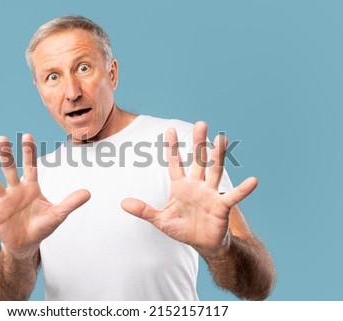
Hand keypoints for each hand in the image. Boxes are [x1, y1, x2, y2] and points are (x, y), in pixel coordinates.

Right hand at [0, 134, 90, 258]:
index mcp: (31, 187)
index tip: (27, 135)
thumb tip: (88, 193)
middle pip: (10, 170)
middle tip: (1, 139)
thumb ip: (70, 203)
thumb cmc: (42, 226)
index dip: (29, 152)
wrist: (27, 244)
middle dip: (6, 155)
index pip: (30, 166)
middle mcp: (16, 190)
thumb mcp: (58, 215)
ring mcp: (4, 201)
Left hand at [121, 121, 257, 255]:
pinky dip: (243, 189)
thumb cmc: (183, 229)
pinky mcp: (222, 206)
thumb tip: (122, 203)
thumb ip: (144, 210)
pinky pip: (233, 196)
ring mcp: (210, 194)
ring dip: (218, 156)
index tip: (168, 130)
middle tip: (201, 124)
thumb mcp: (160, 220)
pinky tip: (253, 180)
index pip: (175, 164)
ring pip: (214, 171)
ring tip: (222, 139)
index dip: (171, 148)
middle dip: (198, 143)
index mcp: (181, 187)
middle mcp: (197, 185)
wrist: (202, 243)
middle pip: (198, 161)